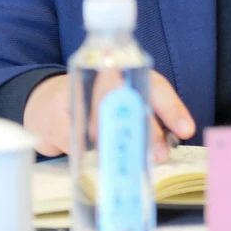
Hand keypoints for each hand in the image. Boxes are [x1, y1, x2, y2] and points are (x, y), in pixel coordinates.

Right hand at [23, 69, 195, 160]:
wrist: (44, 103)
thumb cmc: (94, 103)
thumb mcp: (123, 103)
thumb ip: (148, 119)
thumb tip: (169, 144)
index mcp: (125, 70)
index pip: (153, 85)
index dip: (171, 108)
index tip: (185, 130)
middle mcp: (101, 75)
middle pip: (128, 101)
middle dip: (148, 131)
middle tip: (160, 153)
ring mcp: (75, 95)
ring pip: (104, 122)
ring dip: (121, 143)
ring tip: (134, 160)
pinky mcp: (54, 118)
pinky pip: (78, 141)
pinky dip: (91, 151)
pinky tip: (100, 158)